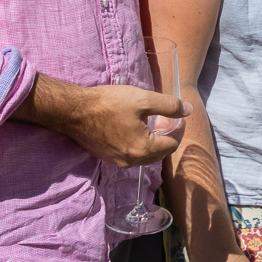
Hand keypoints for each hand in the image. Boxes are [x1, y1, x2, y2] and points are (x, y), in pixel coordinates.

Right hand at [15, 75, 191, 167]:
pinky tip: (135, 128)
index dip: (178, 130)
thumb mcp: (143, 99)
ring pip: (145, 156)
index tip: (178, 117)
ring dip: (154, 142)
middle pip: (160, 153)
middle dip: (167, 137)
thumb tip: (188, 110)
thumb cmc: (109, 103)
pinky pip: (131, 155)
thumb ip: (168, 106)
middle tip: (166, 119)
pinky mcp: (107, 158)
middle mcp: (131, 161)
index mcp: (142, 149)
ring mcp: (117, 161)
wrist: (73, 111)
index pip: (171, 145)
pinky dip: (139, 145)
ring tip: (152, 122)